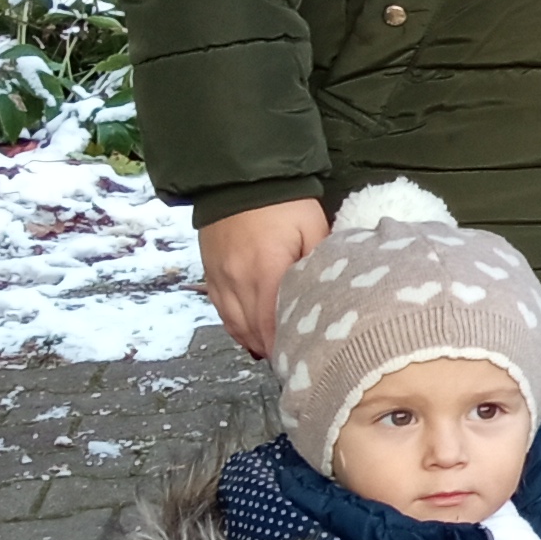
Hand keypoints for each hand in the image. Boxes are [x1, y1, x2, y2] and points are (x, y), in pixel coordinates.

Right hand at [199, 200, 329, 359]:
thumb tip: (330, 292)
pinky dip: (237, 327)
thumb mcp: (313, 227)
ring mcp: (220, 278)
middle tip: (294, 362)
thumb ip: (319, 262)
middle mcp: (238, 280)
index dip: (287, 346)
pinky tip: (252, 336)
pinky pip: (222, 311)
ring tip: (276, 354)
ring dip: (254, 341)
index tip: (304, 360)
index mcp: (267, 271)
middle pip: (254, 330)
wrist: (238, 177)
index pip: (274, 324)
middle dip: (273, 349)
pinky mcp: (210, 273)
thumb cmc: (283, 202)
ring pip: (235, 324)